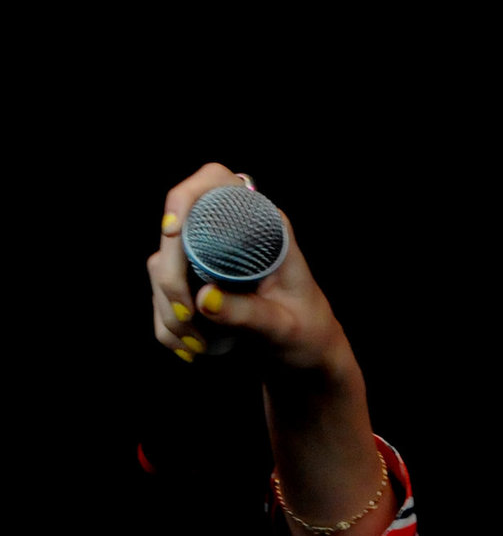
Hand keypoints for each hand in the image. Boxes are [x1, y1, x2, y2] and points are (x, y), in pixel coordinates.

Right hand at [147, 162, 349, 376]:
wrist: (306, 353)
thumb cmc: (308, 332)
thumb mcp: (286, 327)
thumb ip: (250, 315)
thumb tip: (204, 300)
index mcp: (261, 226)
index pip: (214, 183)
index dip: (186, 199)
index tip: (173, 233)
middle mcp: (228, 233)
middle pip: (175, 232)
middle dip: (171, 279)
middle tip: (187, 318)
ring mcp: (205, 256)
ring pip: (161, 267)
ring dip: (170, 311)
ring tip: (198, 346)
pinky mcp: (192, 283)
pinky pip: (162, 297)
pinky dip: (169, 327)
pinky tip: (189, 349)